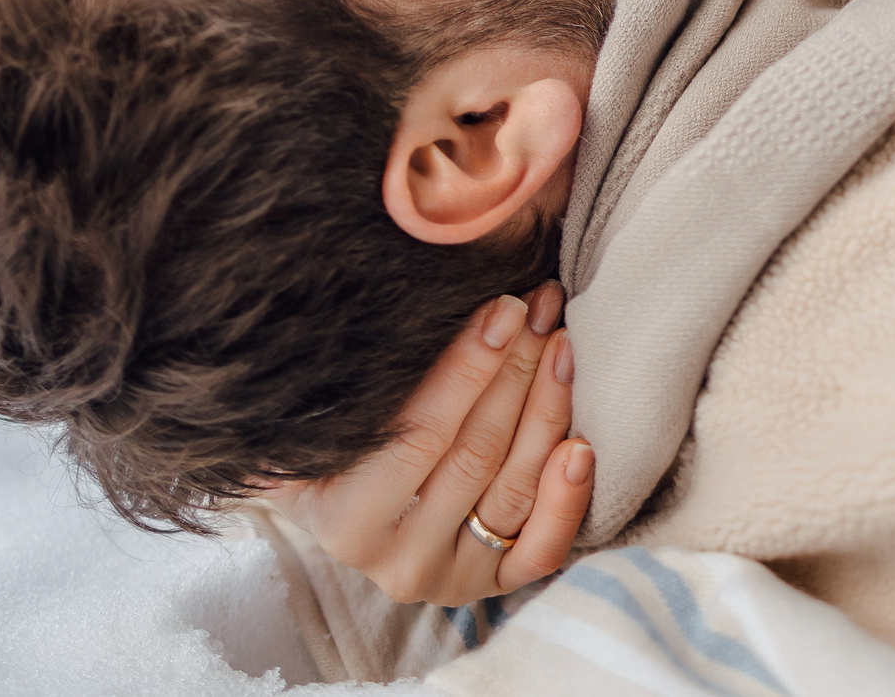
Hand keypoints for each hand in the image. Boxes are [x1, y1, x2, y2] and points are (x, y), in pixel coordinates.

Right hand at [259, 283, 592, 604]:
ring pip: (515, 488)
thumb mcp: (311, 423)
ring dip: (547, 408)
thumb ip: (330, 390)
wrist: (342, 512)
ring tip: (561, 344)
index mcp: (344, 521)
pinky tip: (582, 445)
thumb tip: (359, 317)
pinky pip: (541, 549)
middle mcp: (399, 561)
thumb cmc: (329, 448)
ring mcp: (450, 578)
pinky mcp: (492, 587)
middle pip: (477, 453)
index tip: (502, 308)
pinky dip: (567, 498)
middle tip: (540, 307)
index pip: (420, 435)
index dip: (467, 370)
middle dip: (516, 369)